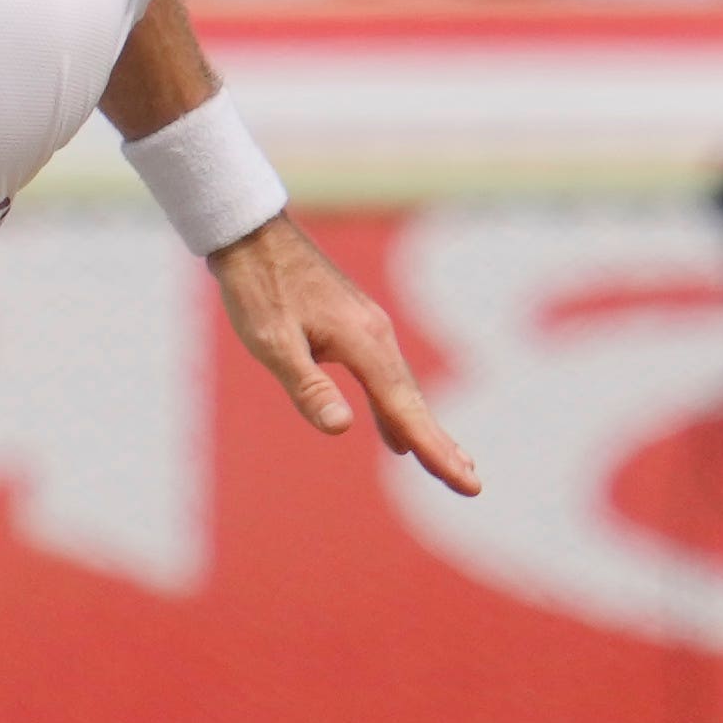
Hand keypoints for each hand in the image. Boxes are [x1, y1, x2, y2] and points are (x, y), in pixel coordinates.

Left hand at [210, 216, 479, 495]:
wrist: (251, 235)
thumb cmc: (257, 288)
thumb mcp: (272, 342)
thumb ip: (308, 386)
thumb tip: (343, 428)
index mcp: (363, 342)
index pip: (404, 408)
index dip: (433, 449)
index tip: (464, 482)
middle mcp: (377, 335)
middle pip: (414, 402)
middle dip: (441, 446)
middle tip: (471, 487)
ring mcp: (370, 329)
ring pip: (403, 390)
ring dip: (425, 429)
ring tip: (449, 465)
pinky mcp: (356, 327)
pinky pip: (385, 378)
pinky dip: (397, 408)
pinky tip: (397, 433)